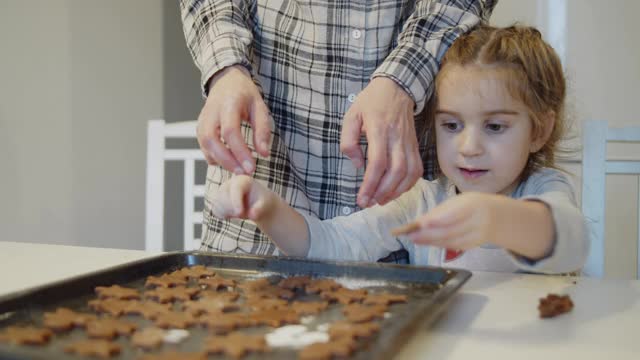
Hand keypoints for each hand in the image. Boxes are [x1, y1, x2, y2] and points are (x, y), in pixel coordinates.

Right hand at [197, 65, 271, 173]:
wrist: (226, 81)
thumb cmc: (244, 94)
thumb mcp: (260, 107)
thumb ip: (262, 130)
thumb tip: (264, 154)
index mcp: (228, 104)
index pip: (230, 131)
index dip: (239, 152)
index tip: (251, 167)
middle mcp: (211, 112)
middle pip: (211, 140)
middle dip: (226, 160)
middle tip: (242, 172)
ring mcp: (202, 119)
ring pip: (204, 144)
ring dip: (220, 161)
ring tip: (238, 169)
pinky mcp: (199, 127)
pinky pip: (203, 146)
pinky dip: (214, 157)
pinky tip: (228, 162)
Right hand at [210, 175, 275, 221]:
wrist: (256, 204)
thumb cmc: (261, 202)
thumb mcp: (264, 204)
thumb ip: (258, 209)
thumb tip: (252, 215)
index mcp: (242, 180)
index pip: (235, 188)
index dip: (236, 201)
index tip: (240, 213)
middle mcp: (229, 183)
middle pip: (224, 197)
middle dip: (233, 209)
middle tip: (243, 215)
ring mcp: (221, 191)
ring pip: (218, 204)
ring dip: (229, 213)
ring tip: (241, 212)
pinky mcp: (217, 200)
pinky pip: (216, 210)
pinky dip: (224, 215)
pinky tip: (233, 214)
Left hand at [340, 77, 420, 207]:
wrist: (397, 87)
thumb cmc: (371, 102)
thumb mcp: (351, 116)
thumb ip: (348, 141)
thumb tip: (358, 164)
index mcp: (378, 130)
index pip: (377, 163)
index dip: (370, 184)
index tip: (361, 198)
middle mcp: (396, 138)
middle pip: (395, 172)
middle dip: (382, 192)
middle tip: (369, 203)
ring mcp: (409, 142)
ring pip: (408, 173)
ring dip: (396, 191)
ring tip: (381, 200)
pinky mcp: (415, 145)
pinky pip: (416, 169)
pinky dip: (408, 184)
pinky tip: (396, 191)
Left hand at [405, 193, 499, 249]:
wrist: (498, 217)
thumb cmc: (471, 206)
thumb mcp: (459, 201)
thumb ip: (441, 211)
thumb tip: (419, 222)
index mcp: (474, 206)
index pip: (455, 214)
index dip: (438, 220)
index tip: (422, 223)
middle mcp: (477, 222)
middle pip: (450, 231)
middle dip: (429, 234)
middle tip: (411, 235)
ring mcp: (477, 236)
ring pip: (450, 241)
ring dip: (431, 241)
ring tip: (414, 238)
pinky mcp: (473, 245)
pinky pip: (453, 246)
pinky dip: (438, 244)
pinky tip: (426, 242)